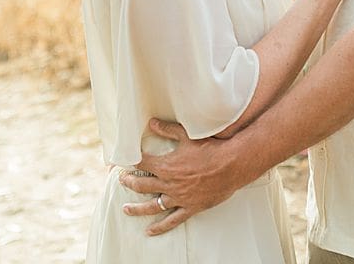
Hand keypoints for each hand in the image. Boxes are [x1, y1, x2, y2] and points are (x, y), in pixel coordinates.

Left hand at [119, 119, 246, 234]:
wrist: (232, 164)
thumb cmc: (211, 148)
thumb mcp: (187, 136)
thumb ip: (168, 130)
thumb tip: (152, 123)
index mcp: (167, 165)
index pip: (142, 163)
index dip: (130, 162)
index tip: (122, 162)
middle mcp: (169, 183)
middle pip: (142, 184)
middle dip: (130, 182)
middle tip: (122, 180)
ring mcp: (179, 197)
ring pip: (152, 206)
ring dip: (137, 208)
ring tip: (126, 208)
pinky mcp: (190, 207)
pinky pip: (172, 220)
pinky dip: (160, 227)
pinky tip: (150, 231)